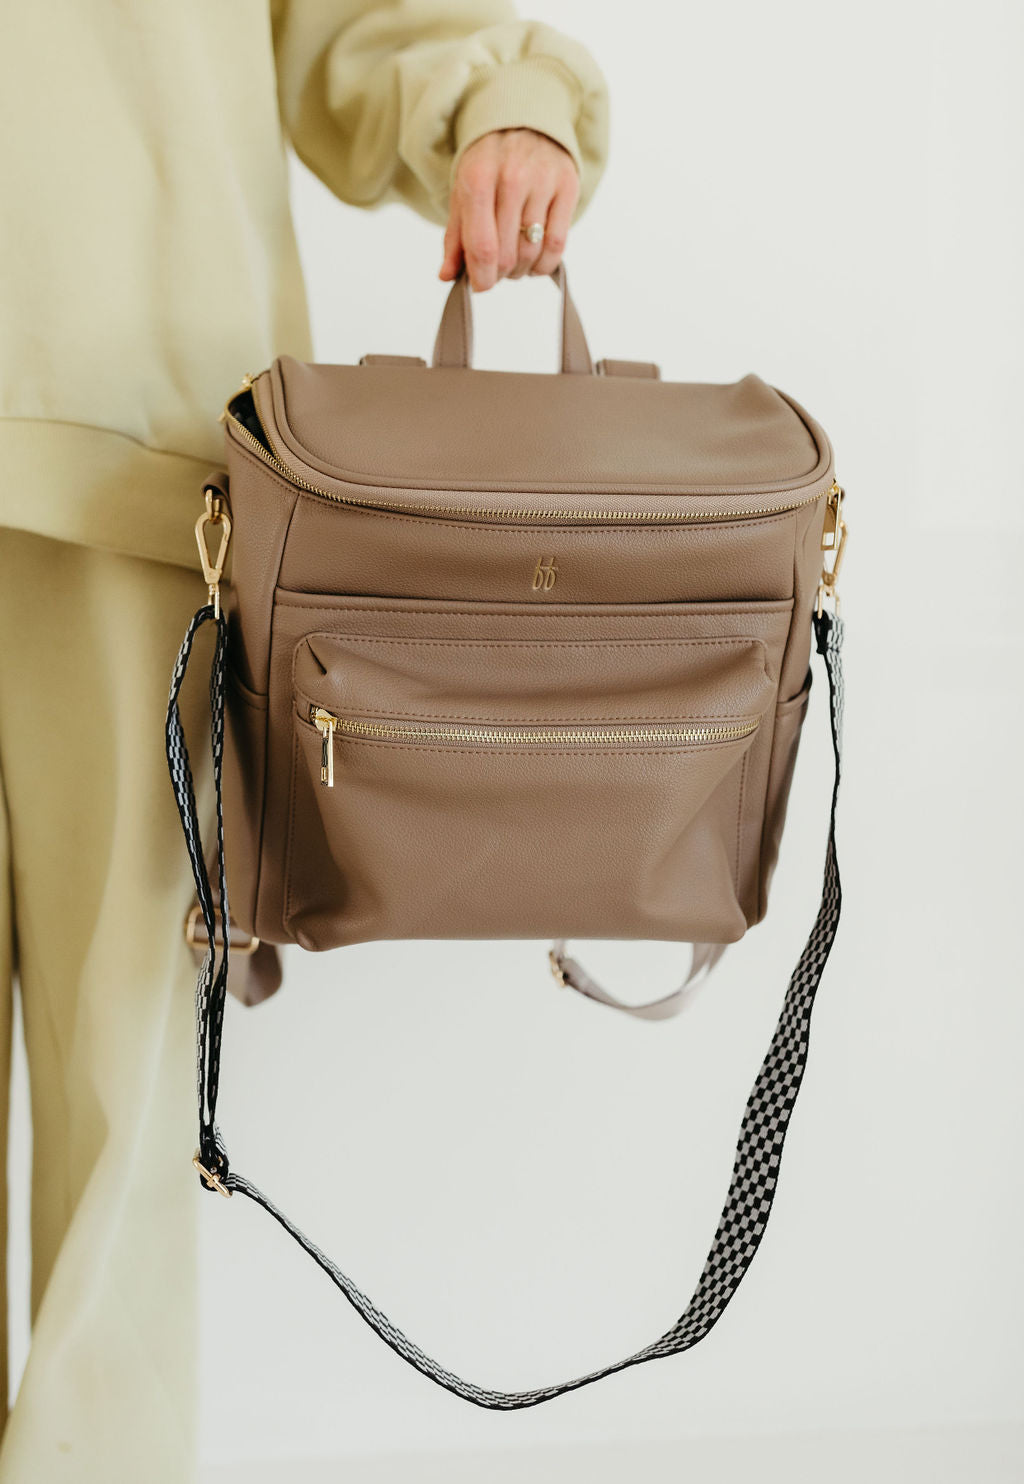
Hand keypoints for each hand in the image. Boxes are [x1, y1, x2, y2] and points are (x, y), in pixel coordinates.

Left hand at [441, 128, 579, 291]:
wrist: (523, 120)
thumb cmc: (488, 163)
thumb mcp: (463, 191)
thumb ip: (455, 237)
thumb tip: (448, 276)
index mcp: (478, 178)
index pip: (483, 247)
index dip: (481, 278)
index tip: (481, 286)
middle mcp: (512, 177)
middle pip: (508, 254)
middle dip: (500, 274)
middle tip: (497, 272)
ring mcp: (543, 181)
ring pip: (533, 252)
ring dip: (522, 271)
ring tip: (515, 265)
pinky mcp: (567, 186)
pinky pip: (558, 244)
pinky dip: (545, 264)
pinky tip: (536, 262)